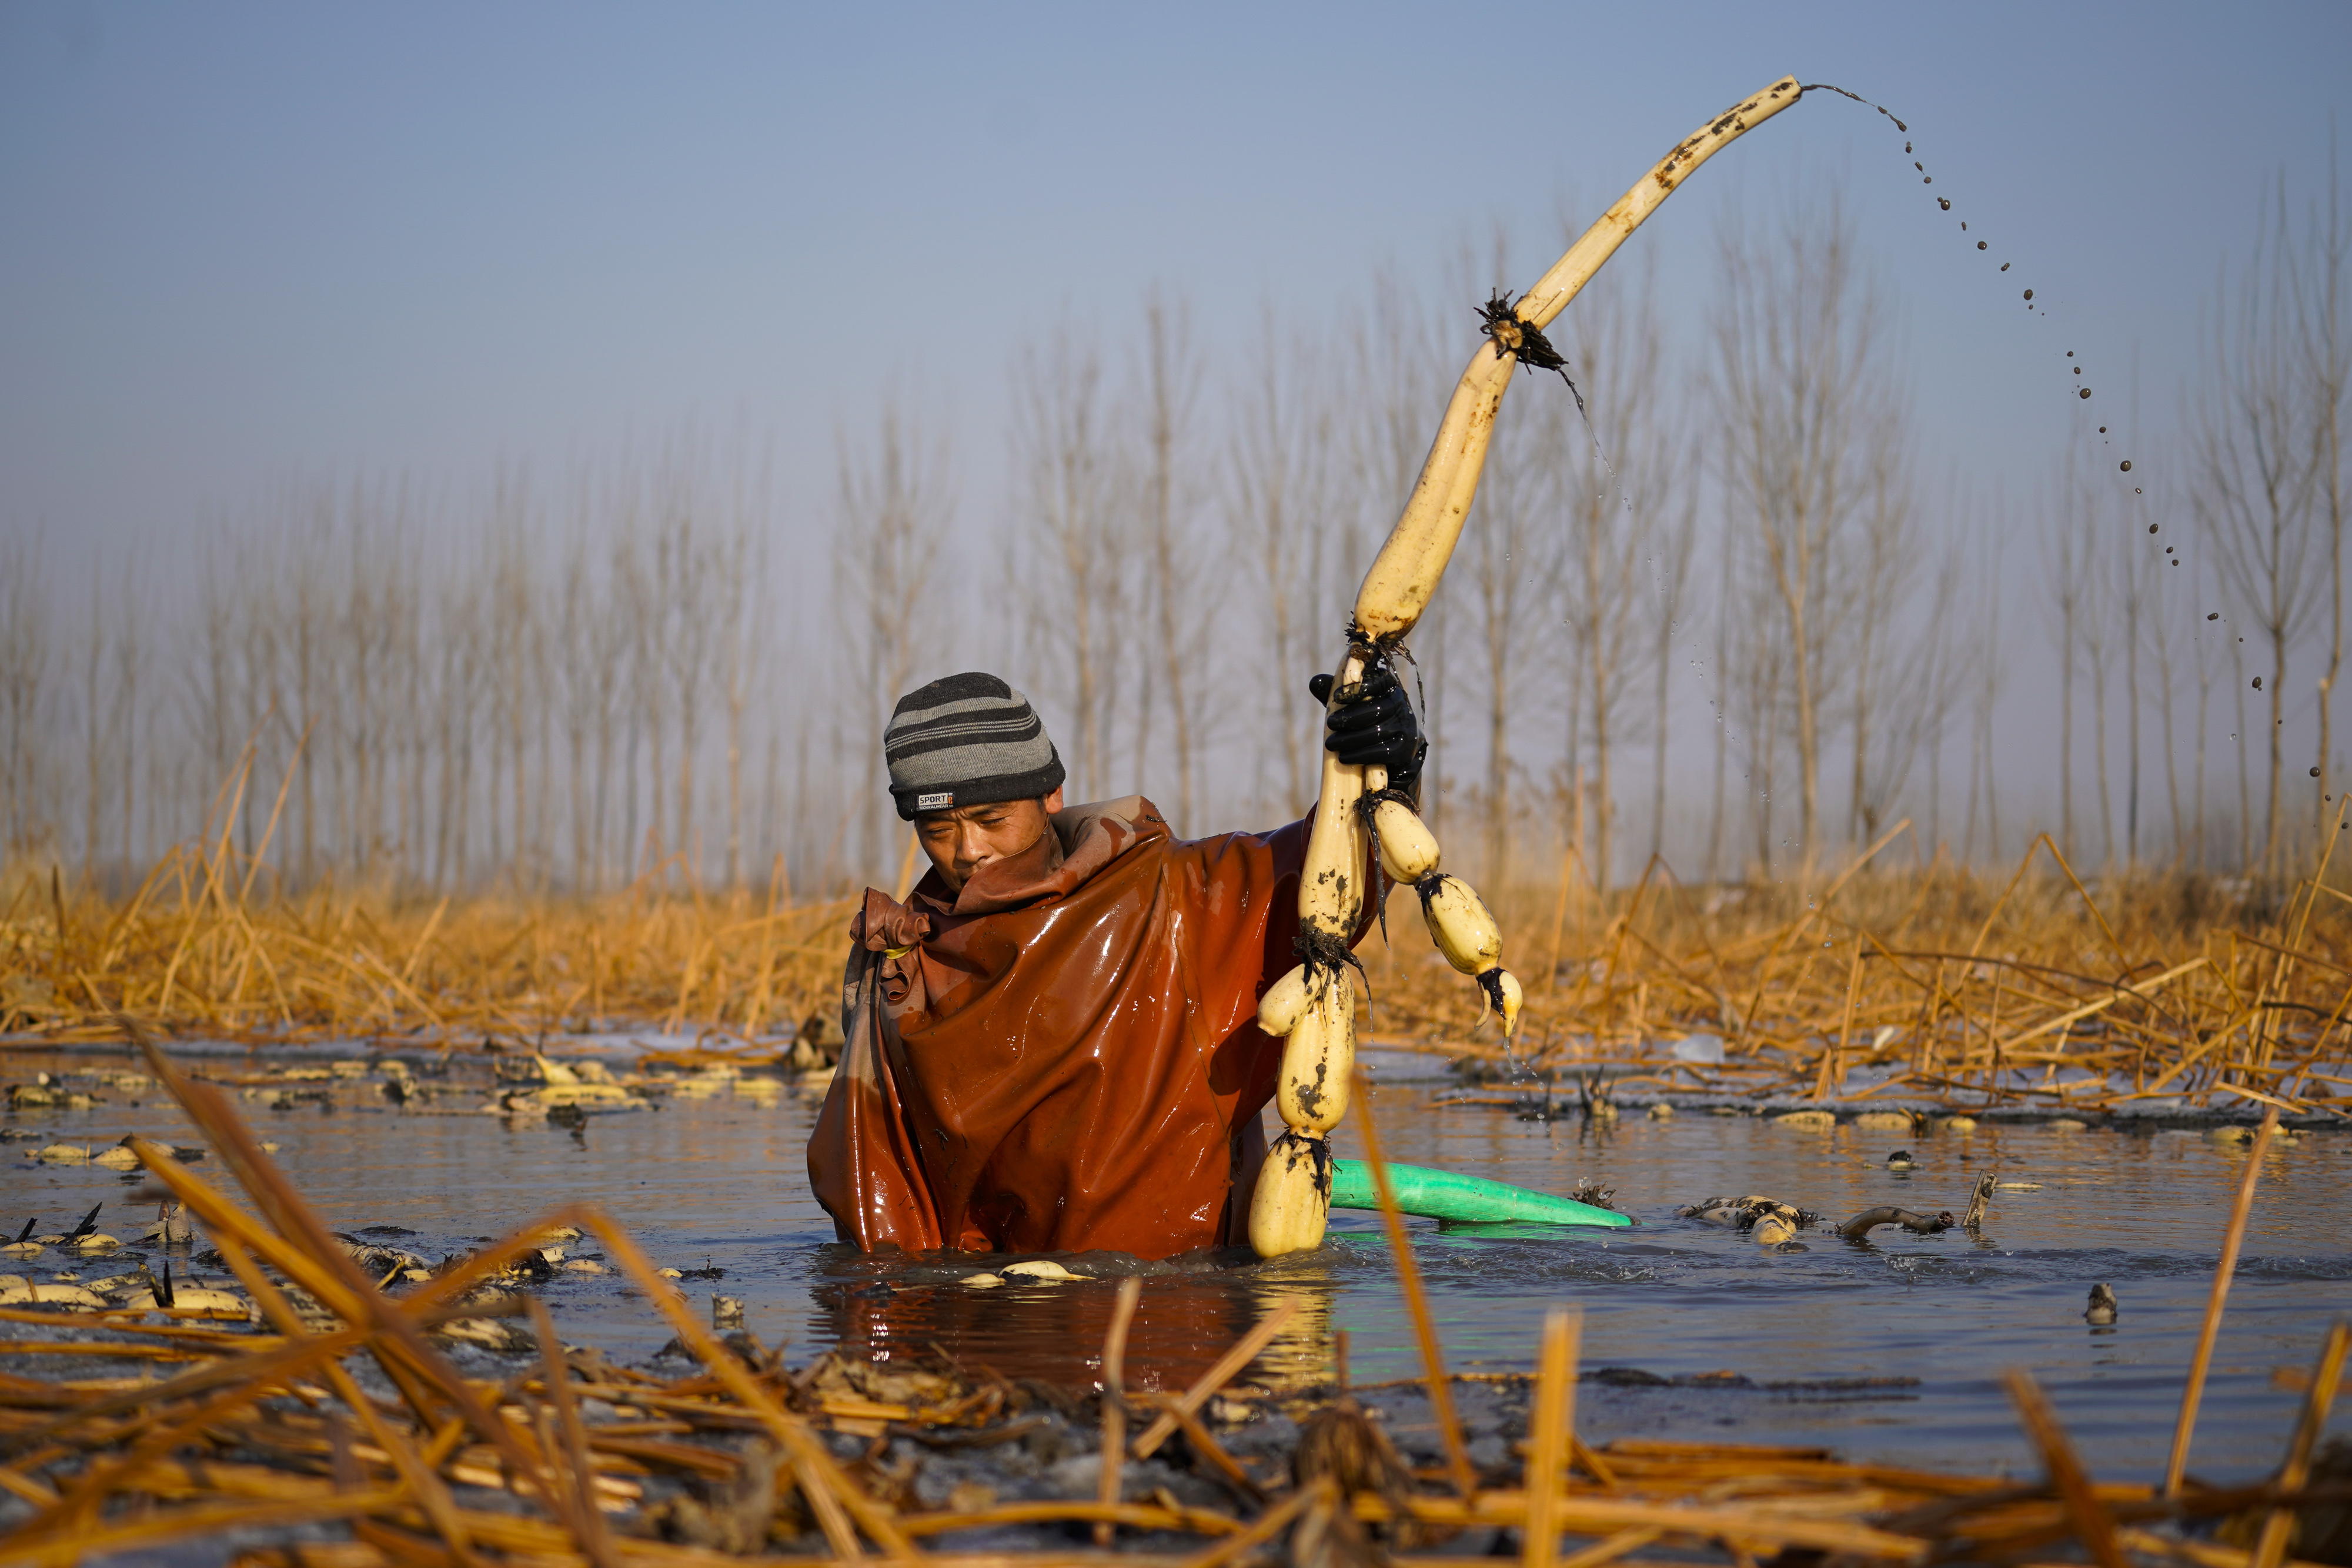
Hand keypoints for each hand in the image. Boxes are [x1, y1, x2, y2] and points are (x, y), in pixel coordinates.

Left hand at [1309, 665, 1423, 791]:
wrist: (1391, 752)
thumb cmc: (1365, 721)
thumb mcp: (1350, 706)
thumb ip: (1335, 694)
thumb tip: (1314, 682)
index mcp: (1389, 689)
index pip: (1379, 681)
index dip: (1359, 688)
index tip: (1337, 697)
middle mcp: (1402, 706)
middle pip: (1378, 709)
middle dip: (1350, 717)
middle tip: (1330, 724)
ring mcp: (1407, 729)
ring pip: (1379, 732)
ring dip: (1351, 739)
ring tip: (1330, 744)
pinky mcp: (1405, 751)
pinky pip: (1383, 752)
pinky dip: (1360, 755)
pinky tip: (1343, 757)